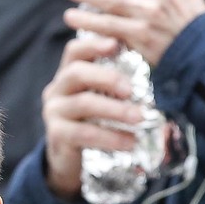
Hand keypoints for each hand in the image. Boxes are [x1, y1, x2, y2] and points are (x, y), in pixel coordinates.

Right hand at [41, 33, 147, 199]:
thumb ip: (112, 80)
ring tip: (140, 118)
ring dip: (115, 110)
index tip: (116, 45)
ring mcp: (53, 112)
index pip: (74, 51)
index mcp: (67, 74)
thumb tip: (151, 59)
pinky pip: (84, 133)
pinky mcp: (56, 135)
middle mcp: (56, 89)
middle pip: (76, 73)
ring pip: (83, 103)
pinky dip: (110, 137)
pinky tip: (130, 142)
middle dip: (107, 78)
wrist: (68, 158)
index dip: (94, 45)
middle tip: (131, 89)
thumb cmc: (91, 121)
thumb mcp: (99, 96)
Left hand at [64, 0, 204, 67]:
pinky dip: (95, 24)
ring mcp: (150, 18)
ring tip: (68, 11)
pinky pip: (113, 29)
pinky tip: (78, 21)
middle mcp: (158, 2)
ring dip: (88, 6)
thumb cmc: (197, 29)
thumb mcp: (188, 1)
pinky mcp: (143, 37)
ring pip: (112, 7)